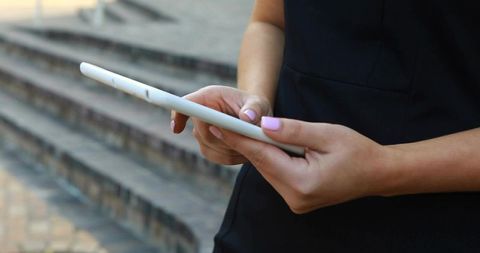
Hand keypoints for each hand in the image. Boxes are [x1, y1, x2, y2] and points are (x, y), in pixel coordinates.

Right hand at [171, 85, 271, 164]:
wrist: (257, 118)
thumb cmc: (256, 107)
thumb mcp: (259, 104)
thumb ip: (254, 108)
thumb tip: (247, 118)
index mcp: (209, 97)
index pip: (187, 104)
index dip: (179, 115)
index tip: (177, 129)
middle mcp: (202, 114)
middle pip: (200, 131)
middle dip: (222, 137)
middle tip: (244, 138)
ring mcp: (203, 132)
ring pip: (207, 146)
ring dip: (228, 147)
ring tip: (248, 141)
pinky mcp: (209, 147)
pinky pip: (216, 156)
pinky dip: (231, 156)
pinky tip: (243, 149)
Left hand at [209, 117, 390, 212]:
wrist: (377, 173)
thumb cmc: (357, 151)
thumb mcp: (326, 134)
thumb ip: (292, 130)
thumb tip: (261, 125)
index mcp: (303, 182)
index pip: (263, 156)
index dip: (239, 138)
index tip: (218, 125)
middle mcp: (295, 197)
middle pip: (262, 164)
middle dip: (243, 142)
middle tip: (221, 123)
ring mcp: (295, 201)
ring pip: (267, 170)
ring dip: (256, 150)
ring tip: (236, 129)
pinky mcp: (297, 198)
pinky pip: (276, 175)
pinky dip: (268, 158)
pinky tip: (261, 144)